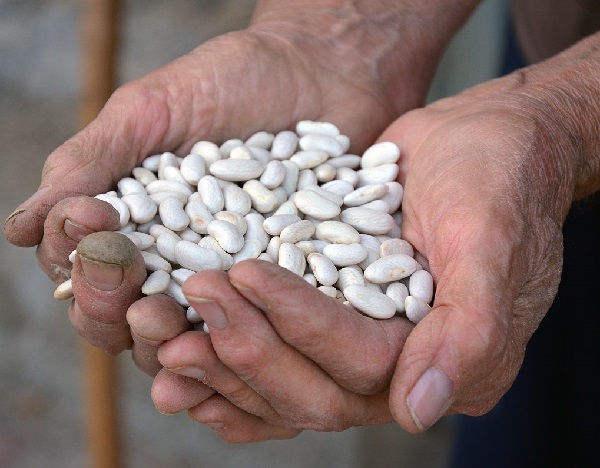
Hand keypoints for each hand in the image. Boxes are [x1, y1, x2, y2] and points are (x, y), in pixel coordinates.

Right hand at [4, 2, 451, 355]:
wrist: (317, 71)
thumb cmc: (230, 81)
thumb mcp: (150, 110)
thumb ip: (88, 165)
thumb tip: (18, 229)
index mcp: (132, 228)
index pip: (84, 274)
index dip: (80, 263)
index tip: (94, 222)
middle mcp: (175, 264)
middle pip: (126, 322)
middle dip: (116, 312)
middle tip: (132, 286)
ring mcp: (229, 279)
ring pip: (186, 339)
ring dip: (169, 340)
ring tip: (171, 316)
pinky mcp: (280, 285)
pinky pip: (257, 325)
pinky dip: (239, 335)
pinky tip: (235, 330)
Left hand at [148, 44, 599, 439]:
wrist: (488, 142)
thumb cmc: (499, 180)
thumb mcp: (491, 241)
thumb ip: (468, 329)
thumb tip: (417, 411)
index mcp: (448, 358)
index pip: (362, 363)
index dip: (300, 325)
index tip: (245, 273)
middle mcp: (403, 366)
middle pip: (313, 388)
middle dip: (247, 346)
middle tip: (192, 298)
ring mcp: (363, 344)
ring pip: (286, 381)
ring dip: (223, 362)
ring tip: (161, 332)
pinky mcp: (336, 318)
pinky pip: (280, 355)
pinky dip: (231, 360)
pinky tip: (182, 351)